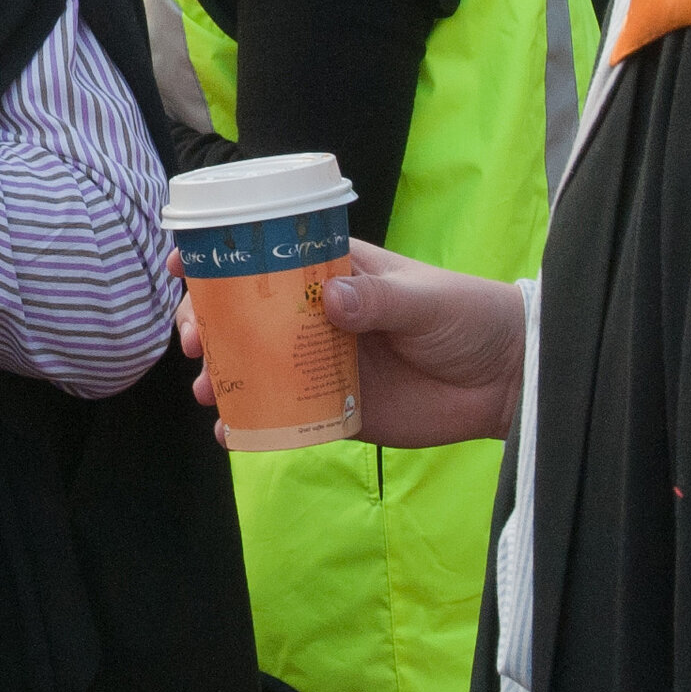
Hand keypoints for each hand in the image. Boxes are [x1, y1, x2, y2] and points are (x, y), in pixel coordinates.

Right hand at [185, 239, 524, 450]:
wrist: (507, 380)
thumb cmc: (468, 317)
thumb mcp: (424, 300)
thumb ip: (379, 300)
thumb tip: (332, 301)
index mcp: (334, 274)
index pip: (266, 258)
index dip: (221, 258)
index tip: (183, 265)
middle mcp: (318, 317)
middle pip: (246, 315)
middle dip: (209, 323)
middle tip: (198, 342)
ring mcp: (324, 364)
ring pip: (257, 366)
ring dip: (224, 375)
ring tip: (208, 388)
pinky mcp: (338, 409)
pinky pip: (286, 418)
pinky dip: (253, 424)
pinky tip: (231, 433)